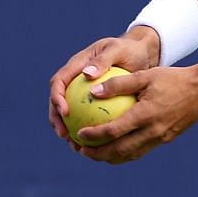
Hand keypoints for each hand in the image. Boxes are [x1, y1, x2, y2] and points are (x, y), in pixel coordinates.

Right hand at [48, 29, 160, 150]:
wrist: (141, 54)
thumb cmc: (129, 50)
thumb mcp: (117, 50)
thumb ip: (103, 61)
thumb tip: (87, 75)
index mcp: (76, 66)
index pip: (58, 82)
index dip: (57, 98)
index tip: (65, 112)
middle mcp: (75, 80)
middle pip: (57, 101)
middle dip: (56, 119)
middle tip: (64, 135)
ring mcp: (83, 92)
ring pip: (70, 113)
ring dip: (68, 129)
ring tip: (75, 146)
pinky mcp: (95, 102)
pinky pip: (88, 118)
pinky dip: (89, 131)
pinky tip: (96, 146)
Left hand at [70, 64, 197, 163]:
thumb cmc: (173, 79)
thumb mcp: (145, 76)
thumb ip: (118, 84)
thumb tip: (92, 91)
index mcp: (146, 115)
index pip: (114, 131)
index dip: (94, 136)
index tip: (79, 134)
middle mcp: (153, 131)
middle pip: (119, 151)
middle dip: (97, 154)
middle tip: (80, 150)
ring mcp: (160, 138)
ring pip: (130, 155)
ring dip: (110, 157)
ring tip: (93, 153)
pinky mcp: (165, 139)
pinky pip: (140, 150)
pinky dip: (125, 152)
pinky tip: (114, 147)